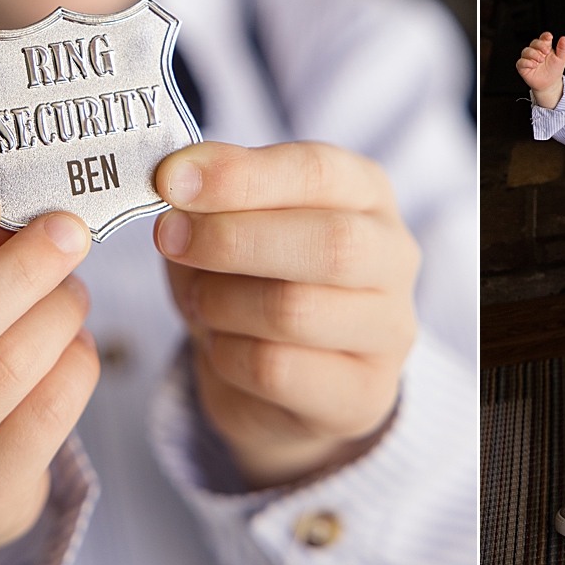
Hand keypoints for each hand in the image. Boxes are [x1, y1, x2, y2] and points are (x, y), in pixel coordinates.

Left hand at [154, 142, 419, 488]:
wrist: (281, 380)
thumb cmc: (256, 280)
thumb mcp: (232, 222)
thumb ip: (213, 196)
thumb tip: (178, 179)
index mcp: (367, 192)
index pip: (318, 171)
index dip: (241, 174)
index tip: (172, 180)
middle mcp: (394, 255)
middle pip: (331, 242)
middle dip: (234, 239)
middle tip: (170, 237)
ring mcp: (389, 330)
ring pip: (295, 310)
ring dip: (221, 303)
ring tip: (199, 301)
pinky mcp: (364, 393)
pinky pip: (275, 370)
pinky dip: (226, 354)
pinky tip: (222, 346)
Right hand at [517, 32, 564, 107]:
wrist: (550, 84)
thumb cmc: (554, 70)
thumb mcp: (561, 59)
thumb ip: (562, 49)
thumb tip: (564, 38)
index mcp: (545, 47)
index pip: (543, 38)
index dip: (545, 36)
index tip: (549, 37)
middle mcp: (536, 51)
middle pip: (534, 42)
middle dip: (539, 45)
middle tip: (546, 52)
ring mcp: (528, 59)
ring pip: (526, 51)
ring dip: (533, 54)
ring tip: (541, 60)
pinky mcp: (523, 67)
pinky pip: (521, 62)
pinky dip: (526, 62)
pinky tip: (534, 65)